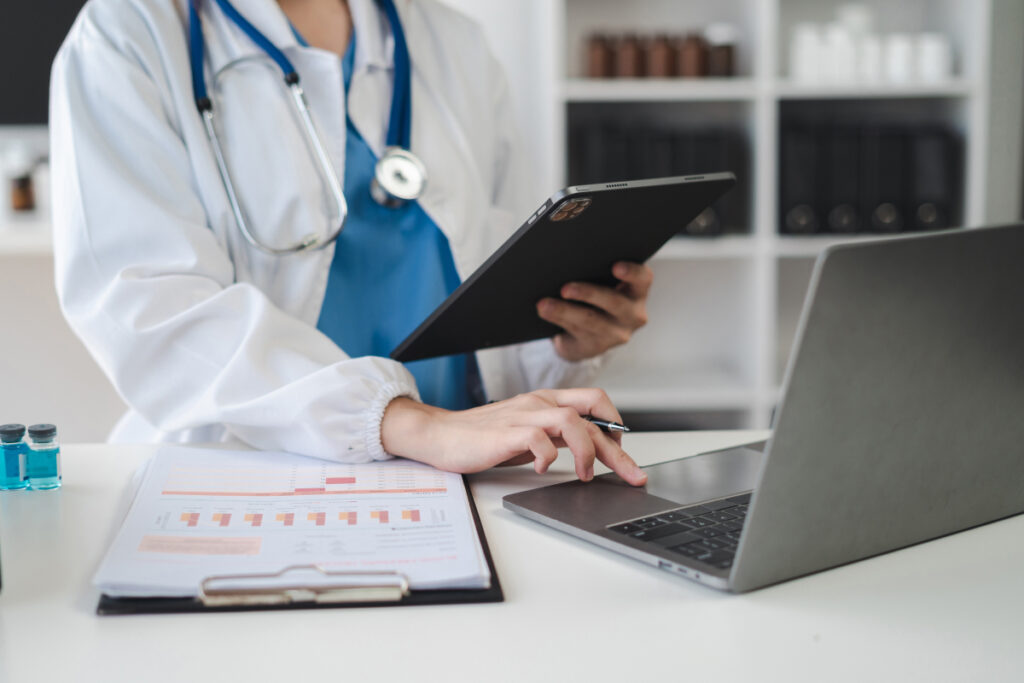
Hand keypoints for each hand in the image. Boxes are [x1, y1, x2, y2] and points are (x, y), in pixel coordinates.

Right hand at [380, 389, 647, 485]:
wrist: (442, 435)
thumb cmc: (483, 437)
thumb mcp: (530, 433)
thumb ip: (557, 435)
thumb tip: (590, 451)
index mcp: (548, 401)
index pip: (596, 405)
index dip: (617, 429)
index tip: (626, 457)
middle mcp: (540, 403)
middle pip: (593, 413)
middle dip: (618, 448)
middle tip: (630, 474)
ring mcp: (524, 415)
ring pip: (571, 420)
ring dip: (587, 451)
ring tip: (585, 475)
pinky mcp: (506, 432)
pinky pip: (538, 439)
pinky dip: (548, 457)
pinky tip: (543, 470)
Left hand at [536, 261, 653, 361]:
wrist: (584, 333)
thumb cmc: (593, 298)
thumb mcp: (600, 284)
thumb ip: (595, 271)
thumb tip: (567, 257)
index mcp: (637, 291)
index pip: (643, 279)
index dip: (632, 272)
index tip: (615, 266)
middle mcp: (633, 314)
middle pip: (614, 302)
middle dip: (589, 294)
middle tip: (565, 288)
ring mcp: (616, 333)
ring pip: (590, 320)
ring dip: (565, 311)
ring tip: (544, 304)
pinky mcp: (596, 346)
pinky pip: (577, 331)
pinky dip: (559, 319)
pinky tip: (544, 311)